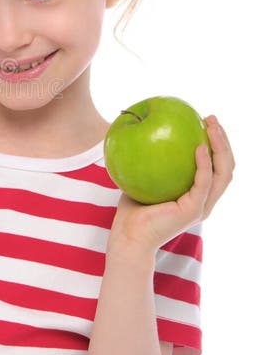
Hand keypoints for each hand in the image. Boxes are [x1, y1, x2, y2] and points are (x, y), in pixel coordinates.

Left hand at [110, 114, 234, 254]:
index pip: (217, 167)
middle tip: (210, 118)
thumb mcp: (144, 177)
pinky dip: (204, 163)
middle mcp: (205, 201)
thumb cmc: (133, 210)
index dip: (217, 144)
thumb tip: (147, 130)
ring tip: (211, 126)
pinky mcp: (194, 210)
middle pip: (226, 167)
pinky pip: (204, 182)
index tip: (206, 121)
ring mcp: (202, 206)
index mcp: (198, 195)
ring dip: (221, 147)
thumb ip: (152, 159)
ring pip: (223, 173)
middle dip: (223, 140)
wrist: (128, 237)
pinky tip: (198, 146)